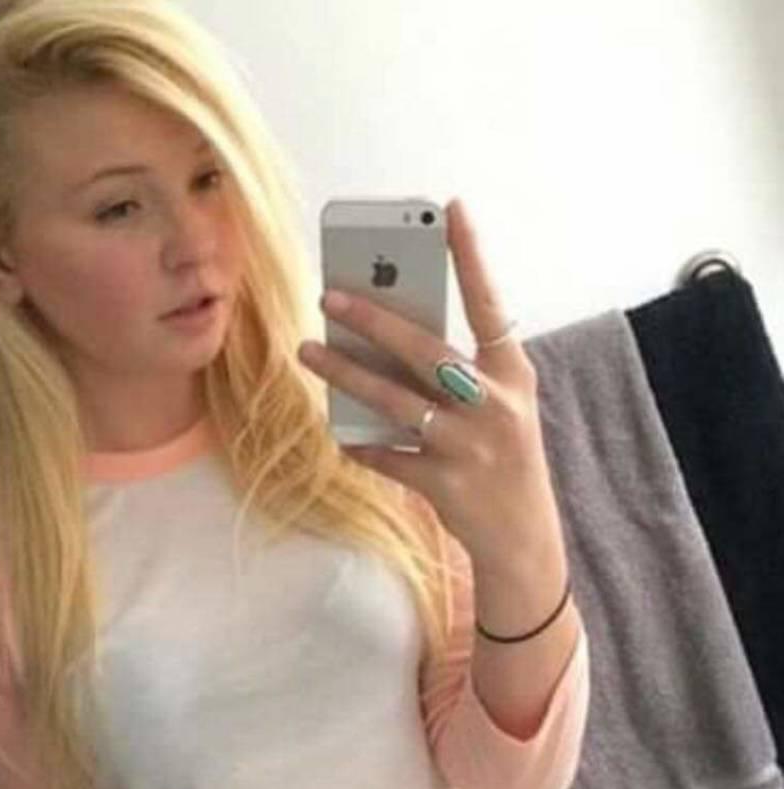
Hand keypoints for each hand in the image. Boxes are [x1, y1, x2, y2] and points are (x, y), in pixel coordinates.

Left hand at [297, 197, 563, 570]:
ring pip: (394, 401)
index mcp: (513, 375)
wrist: (523, 537)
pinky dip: (360, 444)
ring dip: (345, 374)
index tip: (450, 209)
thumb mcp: (500, 406)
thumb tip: (390, 334)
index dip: (472, 257)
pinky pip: (387, 456)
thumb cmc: (504, 457)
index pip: (491, 305)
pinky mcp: (444, 484)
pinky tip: (339, 433)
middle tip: (328, 295)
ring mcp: (469, 446)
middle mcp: (495, 405)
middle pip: (426, 350)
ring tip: (307, 352)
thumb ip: (460, 372)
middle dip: (374, 319)